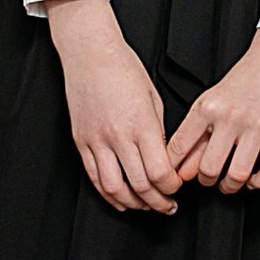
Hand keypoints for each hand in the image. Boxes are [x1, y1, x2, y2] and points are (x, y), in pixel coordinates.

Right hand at [47, 0, 179, 215]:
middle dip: (157, 202)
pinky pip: (94, 177)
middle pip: (140, 186)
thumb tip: (164, 160)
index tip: (177, 187)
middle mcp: (118, 135)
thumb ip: (159, 133)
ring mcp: (96, 140)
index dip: (171, 187)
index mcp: (141, 124)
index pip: (160, 172)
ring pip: (114, 188)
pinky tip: (121, 199)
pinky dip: (109, 194)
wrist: (90, 53)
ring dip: (133, 204)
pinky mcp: (82, 141)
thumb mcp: (153, 99)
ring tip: (145, 205)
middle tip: (167, 205)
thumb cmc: (124, 68)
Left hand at [168, 28, 259, 193]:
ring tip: (228, 182)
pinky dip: (258, 183)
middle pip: (209, 168)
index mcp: (208, 107)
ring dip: (230, 186)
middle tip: (208, 179)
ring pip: (238, 174)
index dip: (175, 169)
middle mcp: (231, 117)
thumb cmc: (244, 80)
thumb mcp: (212, 101)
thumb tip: (182, 170)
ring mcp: (258, 126)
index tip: (178, 177)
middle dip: (205, 181)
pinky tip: (253, 178)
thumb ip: (196, 135)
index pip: (181, 148)